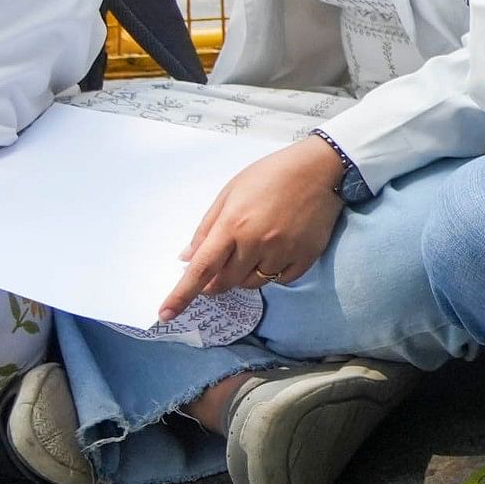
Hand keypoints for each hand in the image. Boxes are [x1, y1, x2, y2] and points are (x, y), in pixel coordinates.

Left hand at [160, 135, 346, 316]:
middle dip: (216, 281)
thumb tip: (187, 259)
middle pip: (226, 282)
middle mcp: (256, 243)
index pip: (201, 268)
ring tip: (255, 250)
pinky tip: (277, 252)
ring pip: (253, 284)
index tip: (165, 314)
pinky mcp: (305, 257)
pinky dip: (273, 273)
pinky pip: (281, 280)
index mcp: (232, 225)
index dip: (181, 294)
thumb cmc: (269, 176)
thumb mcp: (229, 193)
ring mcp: (283, 252)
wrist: (319, 169)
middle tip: (222, 264)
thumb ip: (207, 227)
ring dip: (245, 276)